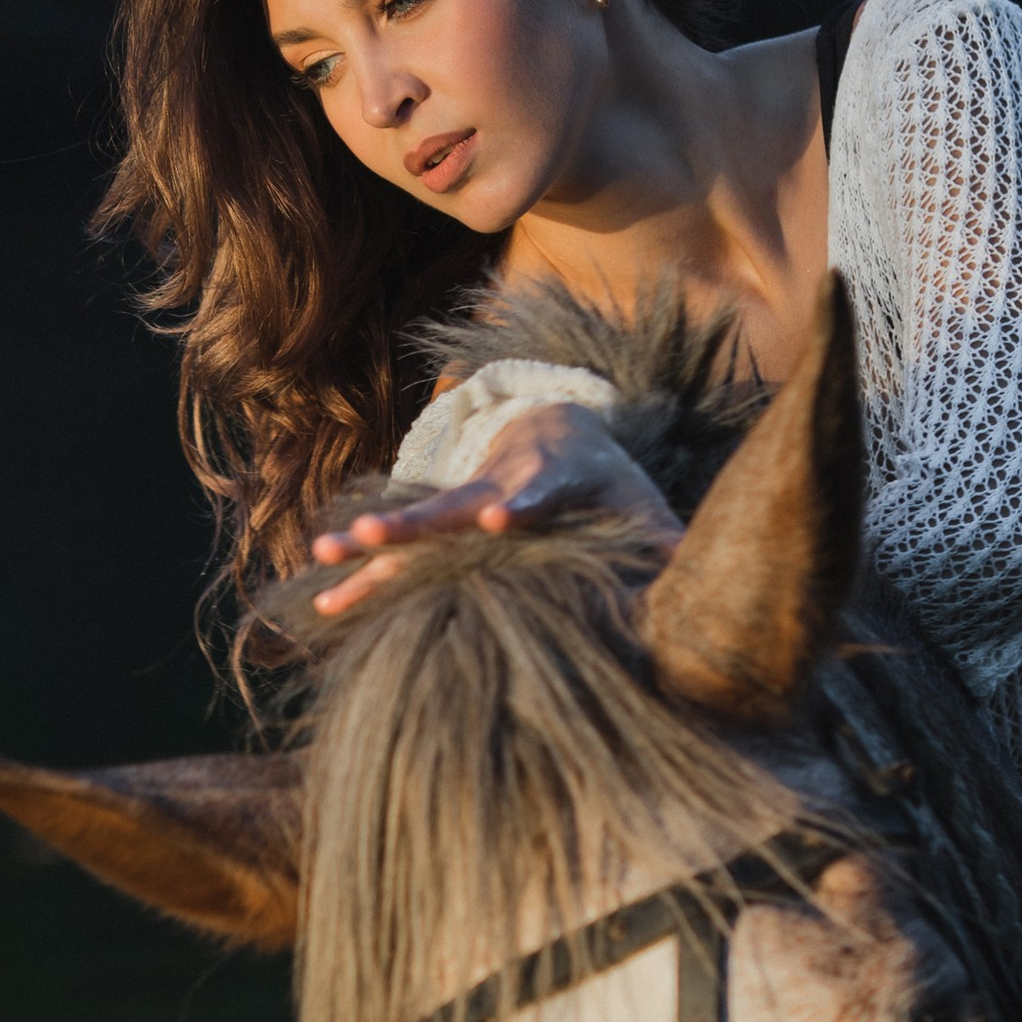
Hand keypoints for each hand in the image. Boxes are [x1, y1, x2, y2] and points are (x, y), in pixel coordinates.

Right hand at [311, 402, 675, 614]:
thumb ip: (662, 539)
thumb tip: (695, 571)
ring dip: (370, 546)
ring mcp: (463, 499)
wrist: (558, 427)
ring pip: (413, 525)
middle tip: (370, 536)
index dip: (519, 504)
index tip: (498, 517)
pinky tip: (326, 593)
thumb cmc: (607, 482)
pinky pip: (400, 550)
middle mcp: (496, 486)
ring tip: (326, 560)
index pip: (535, 493)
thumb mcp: (639, 505)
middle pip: (450, 505)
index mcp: (549, 480)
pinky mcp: (444, 520)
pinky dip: (365, 571)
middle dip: (411, 523)